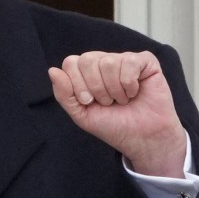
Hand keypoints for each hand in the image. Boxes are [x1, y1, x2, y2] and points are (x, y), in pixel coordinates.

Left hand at [47, 51, 186, 177]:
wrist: (141, 138)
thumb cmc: (113, 125)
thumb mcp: (81, 114)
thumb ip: (64, 94)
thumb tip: (52, 70)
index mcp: (86, 72)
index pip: (71, 63)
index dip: (78, 85)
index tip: (89, 102)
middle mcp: (104, 61)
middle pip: (87, 59)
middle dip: (96, 88)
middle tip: (108, 102)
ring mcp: (124, 59)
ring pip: (108, 62)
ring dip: (114, 90)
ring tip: (122, 100)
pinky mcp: (145, 62)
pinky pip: (130, 62)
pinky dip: (130, 84)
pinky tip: (135, 92)